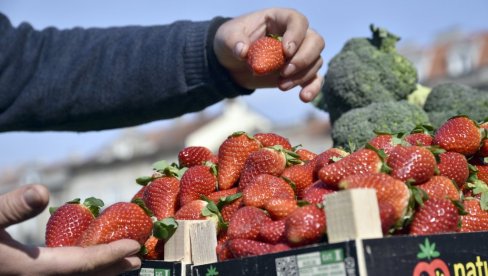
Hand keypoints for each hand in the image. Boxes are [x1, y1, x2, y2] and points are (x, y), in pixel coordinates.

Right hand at [0, 184, 141, 275]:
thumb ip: (11, 207)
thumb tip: (42, 192)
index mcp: (30, 268)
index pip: (82, 263)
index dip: (110, 255)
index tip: (133, 246)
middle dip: (111, 268)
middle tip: (137, 260)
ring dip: (97, 270)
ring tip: (119, 263)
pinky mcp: (23, 274)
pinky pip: (61, 274)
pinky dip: (79, 268)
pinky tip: (82, 258)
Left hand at [214, 8, 324, 102]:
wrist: (231, 62)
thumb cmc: (232, 42)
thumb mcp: (227, 38)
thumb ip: (234, 41)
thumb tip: (243, 51)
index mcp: (279, 19)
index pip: (297, 21)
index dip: (296, 35)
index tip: (286, 51)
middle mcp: (295, 34)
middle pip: (315, 41)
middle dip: (303, 59)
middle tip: (284, 72)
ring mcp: (299, 54)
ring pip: (316, 61)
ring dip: (301, 76)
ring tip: (281, 86)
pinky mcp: (298, 72)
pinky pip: (315, 79)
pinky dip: (312, 88)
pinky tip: (304, 97)